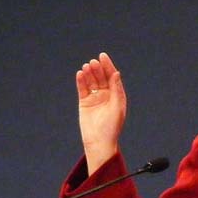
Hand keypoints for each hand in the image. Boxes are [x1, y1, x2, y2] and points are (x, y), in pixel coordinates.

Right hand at [76, 52, 126, 174]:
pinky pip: (82, 89)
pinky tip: (80, 74)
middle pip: (101, 77)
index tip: (103, 56)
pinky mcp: (84, 102)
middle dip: (97, 69)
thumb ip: (116, 89)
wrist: (99, 141)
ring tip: (86, 67)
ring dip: (89, 73)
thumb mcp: (117, 106)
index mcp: (116, 95)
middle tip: (93, 63)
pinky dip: (81, 81)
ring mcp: (95, 98)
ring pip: (91, 81)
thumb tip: (116, 73)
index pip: (112, 77)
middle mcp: (106, 95)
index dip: (108, 66)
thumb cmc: (111, 126)